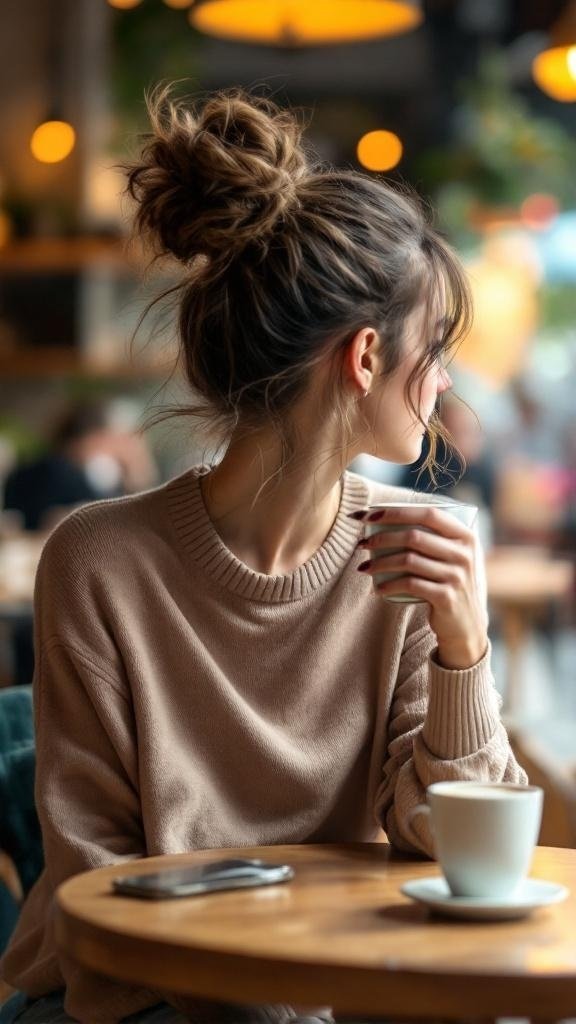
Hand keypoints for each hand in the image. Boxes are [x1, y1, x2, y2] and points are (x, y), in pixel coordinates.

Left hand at [355, 506, 487, 669]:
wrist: (466, 625)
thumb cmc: (448, 583)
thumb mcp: (450, 556)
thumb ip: (431, 538)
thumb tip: (382, 519)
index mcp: (465, 536)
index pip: (428, 514)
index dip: (396, 512)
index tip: (369, 516)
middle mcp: (464, 554)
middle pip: (414, 536)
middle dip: (381, 538)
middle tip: (362, 544)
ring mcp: (457, 576)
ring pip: (409, 561)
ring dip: (380, 563)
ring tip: (364, 567)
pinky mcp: (446, 597)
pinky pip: (410, 585)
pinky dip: (390, 585)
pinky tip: (378, 588)